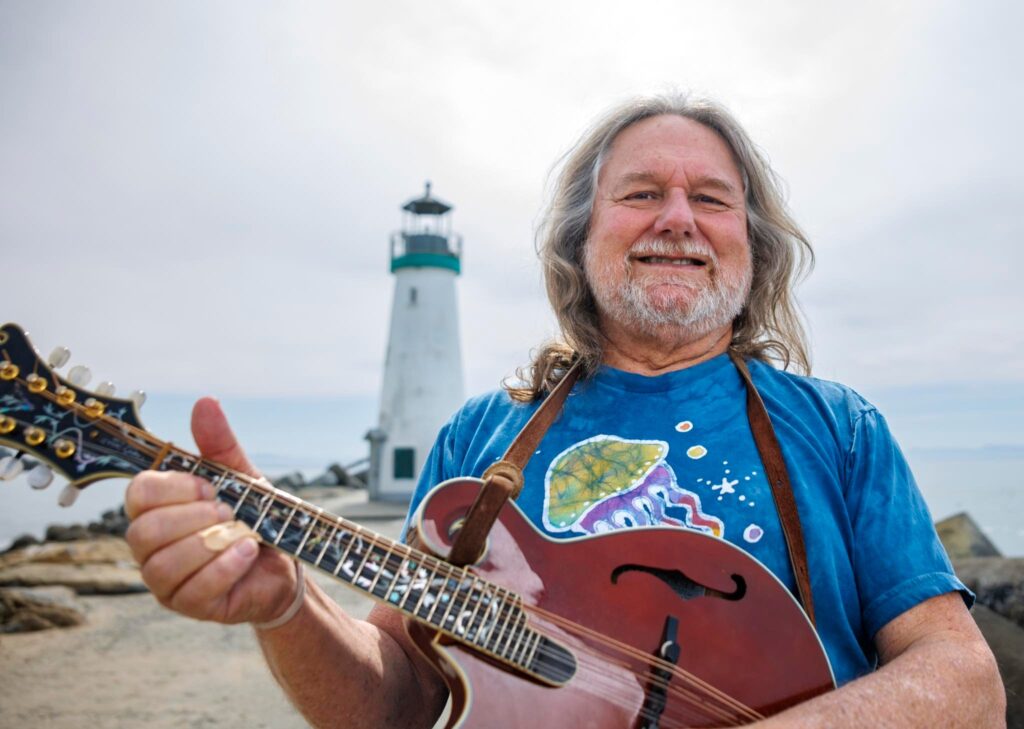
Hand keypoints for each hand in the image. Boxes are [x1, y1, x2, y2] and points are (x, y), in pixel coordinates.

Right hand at [124, 397, 298, 624]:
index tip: (211, 486)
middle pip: (145, 532)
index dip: (176, 488)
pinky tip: (247, 552)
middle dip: (195, 518)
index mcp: (157, 508)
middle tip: (229, 512)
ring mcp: (165, 580)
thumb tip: (205, 401)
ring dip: (210, 544)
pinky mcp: (187, 606)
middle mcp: (151, 546)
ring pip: (164, 565)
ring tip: (242, 533)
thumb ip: (219, 442)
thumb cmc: (253, 515)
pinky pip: (193, 590)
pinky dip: (226, 566)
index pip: (138, 493)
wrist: (285, 560)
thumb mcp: (240, 474)